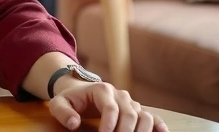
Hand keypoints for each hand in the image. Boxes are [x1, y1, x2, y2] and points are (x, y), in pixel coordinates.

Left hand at [48, 81, 167, 131]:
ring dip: (142, 131)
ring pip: (143, 115)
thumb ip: (63, 112)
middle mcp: (120, 94)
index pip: (111, 108)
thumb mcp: (59, 103)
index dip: (109, 125)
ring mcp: (130, 102)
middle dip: (125, 131)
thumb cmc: (71, 99)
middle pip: (130, 113)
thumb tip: (74, 124)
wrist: (81, 90)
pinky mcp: (137, 110)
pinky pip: (152, 116)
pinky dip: (158, 125)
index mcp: (102, 90)